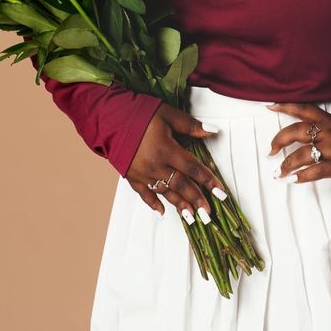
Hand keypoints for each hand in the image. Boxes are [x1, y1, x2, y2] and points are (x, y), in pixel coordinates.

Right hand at [125, 103, 227, 221]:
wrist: (109, 117)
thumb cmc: (139, 113)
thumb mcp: (167, 114)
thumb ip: (190, 125)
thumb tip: (212, 132)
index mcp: (166, 149)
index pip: (193, 168)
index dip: (208, 180)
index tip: (221, 192)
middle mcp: (155, 165)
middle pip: (181, 185)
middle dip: (197, 199)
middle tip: (209, 214)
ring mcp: (142, 173)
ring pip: (165, 192)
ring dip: (180, 205)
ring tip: (192, 217)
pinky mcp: (131, 176)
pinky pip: (144, 194)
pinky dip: (153, 203)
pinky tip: (162, 212)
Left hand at [266, 98, 330, 182]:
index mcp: (329, 119)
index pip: (303, 109)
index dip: (285, 106)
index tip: (269, 106)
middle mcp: (326, 133)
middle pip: (295, 132)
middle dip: (279, 140)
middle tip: (270, 150)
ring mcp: (330, 149)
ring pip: (300, 155)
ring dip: (287, 164)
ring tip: (279, 172)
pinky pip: (315, 171)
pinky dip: (302, 177)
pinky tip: (294, 180)